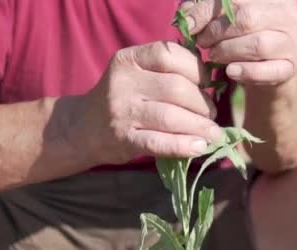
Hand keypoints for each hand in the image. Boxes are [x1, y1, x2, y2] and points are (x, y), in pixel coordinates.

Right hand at [73, 41, 221, 164]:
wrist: (83, 127)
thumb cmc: (123, 98)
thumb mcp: (137, 74)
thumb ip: (167, 70)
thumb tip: (211, 80)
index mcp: (129, 59)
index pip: (170, 55)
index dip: (197, 69)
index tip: (207, 83)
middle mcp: (124, 82)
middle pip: (177, 88)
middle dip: (203, 103)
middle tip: (212, 114)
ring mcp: (122, 112)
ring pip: (171, 117)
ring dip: (199, 126)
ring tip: (213, 133)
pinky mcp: (124, 139)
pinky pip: (160, 143)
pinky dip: (184, 146)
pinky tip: (199, 147)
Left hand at [183, 0, 296, 84]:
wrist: (275, 66)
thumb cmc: (246, 35)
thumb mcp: (229, 18)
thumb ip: (208, 10)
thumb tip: (184, 14)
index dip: (206, 9)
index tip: (188, 23)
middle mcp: (287, 13)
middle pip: (246, 18)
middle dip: (216, 32)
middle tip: (201, 42)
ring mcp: (292, 41)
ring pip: (257, 44)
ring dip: (227, 51)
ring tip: (213, 55)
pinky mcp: (291, 67)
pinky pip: (268, 70)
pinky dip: (245, 72)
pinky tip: (231, 72)